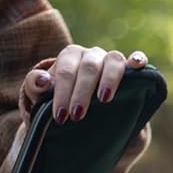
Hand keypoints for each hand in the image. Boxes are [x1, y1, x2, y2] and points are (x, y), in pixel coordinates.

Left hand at [21, 45, 148, 123]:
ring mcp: (112, 61)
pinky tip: (137, 65)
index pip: (65, 70)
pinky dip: (138, 60)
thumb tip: (44, 80)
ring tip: (104, 99)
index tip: (60, 117)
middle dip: (82, 92)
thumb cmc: (63, 102)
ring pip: (113, 61)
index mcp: (70, 57)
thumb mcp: (42, 97)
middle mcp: (92, 55)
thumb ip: (35, 87)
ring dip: (109, 79)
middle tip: (77, 116)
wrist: (86, 112)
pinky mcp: (131, 71)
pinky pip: (137, 59)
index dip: (62, 93)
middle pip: (88, 67)